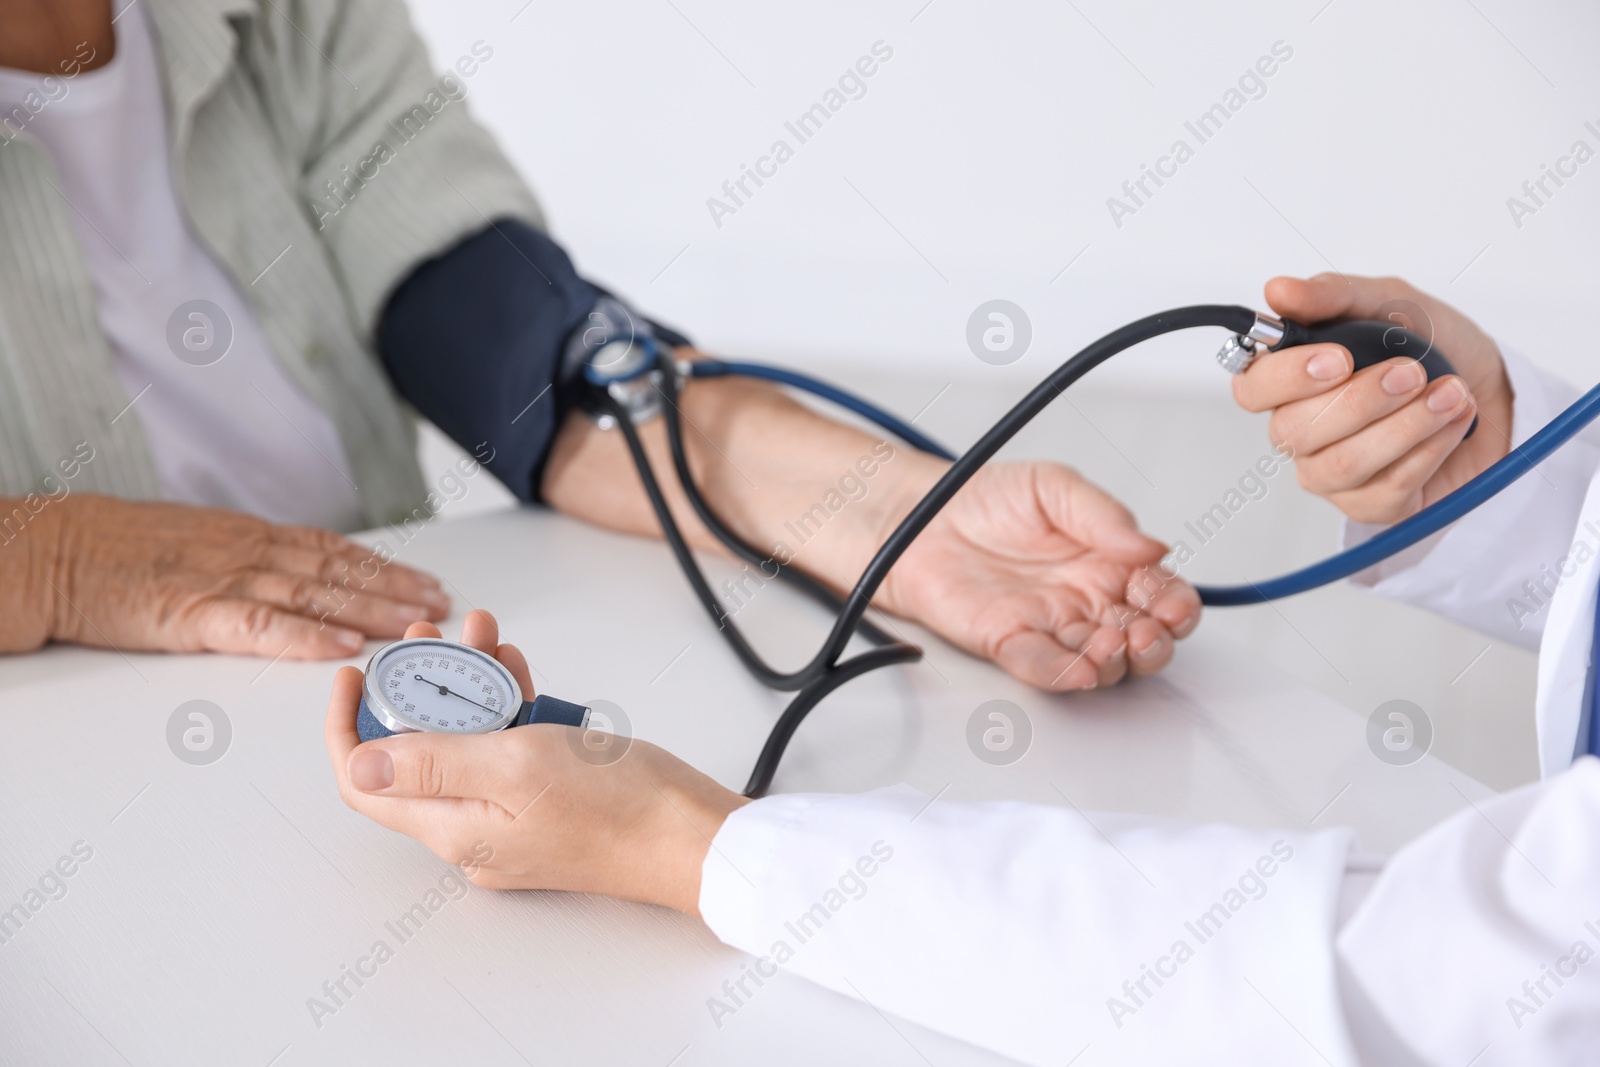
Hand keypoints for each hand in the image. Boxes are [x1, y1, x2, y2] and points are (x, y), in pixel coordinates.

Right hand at [32, 494, 448, 657]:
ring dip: (370, 612)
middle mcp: (249, 553)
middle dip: (396, 590)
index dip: (385, 567)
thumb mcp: (195, 542)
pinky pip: (262, 627)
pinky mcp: (196, 614)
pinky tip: (342, 647)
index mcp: (250, 537)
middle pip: (338, 572)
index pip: (335, 551)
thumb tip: (286, 573)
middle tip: (441, 607)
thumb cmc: (116, 551)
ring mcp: (225, 582)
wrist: (55, 553)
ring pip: (314, 596)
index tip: (425, 581)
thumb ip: (244, 557)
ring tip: (415, 627)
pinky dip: (306, 637)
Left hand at [326, 610, 743, 913]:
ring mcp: (511, 817)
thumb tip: (360, 763)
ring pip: (465, 742)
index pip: (366, 782)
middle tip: (425, 639)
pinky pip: (507, 749)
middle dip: (414, 688)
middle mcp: (473, 829)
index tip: (357, 674)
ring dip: (465, 685)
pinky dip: (506, 704)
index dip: (350, 726)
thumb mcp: (518, 767)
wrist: (694, 838)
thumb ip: (435, 764)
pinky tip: (516, 667)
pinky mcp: (547, 801)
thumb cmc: (620, 809)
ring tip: (479, 634)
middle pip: (414, 755)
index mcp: (454, 827)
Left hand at [878, 461, 1201, 690]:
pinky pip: (1041, 666)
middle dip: (1153, 645)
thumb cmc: (987, 499)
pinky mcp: (1007, 641)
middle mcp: (1085, 602)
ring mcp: (1049, 626)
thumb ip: (1104, 516)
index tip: (1174, 606)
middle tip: (1147, 633)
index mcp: (1109, 564)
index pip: (1161, 596)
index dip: (1176, 606)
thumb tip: (1152, 546)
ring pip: (1098, 662)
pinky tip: (1080, 671)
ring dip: (1113, 662)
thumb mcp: (1055, 486)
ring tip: (1110, 644)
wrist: (920, 512)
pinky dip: (1062, 674)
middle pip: (1141, 641)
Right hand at [1233, 274, 1512, 524]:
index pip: (1252, 389)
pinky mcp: (1372, 506)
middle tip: (1410, 372)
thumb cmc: (1434, 350)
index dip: (1286, 378)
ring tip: (1448, 394)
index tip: (1339, 358)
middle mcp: (1301, 431)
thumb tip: (1278, 290)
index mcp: (1291, 381)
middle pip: (1294, 431)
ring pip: (1342, 464)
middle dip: (1360, 400)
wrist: (1493, 391)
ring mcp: (1332, 474)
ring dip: (1403, 425)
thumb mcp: (1390, 303)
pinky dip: (1429, 449)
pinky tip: (1453, 421)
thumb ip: (1333, 296)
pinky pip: (1386, 489)